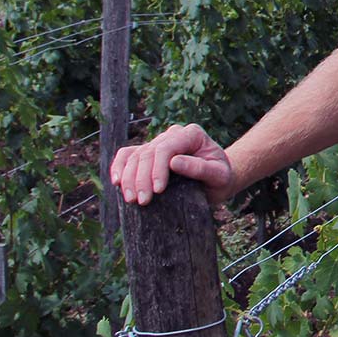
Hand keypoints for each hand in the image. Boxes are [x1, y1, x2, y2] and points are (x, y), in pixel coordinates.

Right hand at [110, 123, 234, 205]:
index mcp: (192, 134)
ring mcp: (159, 143)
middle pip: (148, 152)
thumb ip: (200, 168)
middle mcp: (173, 135)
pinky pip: (127, 156)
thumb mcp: (219, 175)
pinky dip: (118, 167)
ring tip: (131, 199)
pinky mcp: (148, 154)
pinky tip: (116, 183)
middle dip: (141, 178)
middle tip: (142, 201)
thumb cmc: (221, 178)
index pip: (167, 147)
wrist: (218, 180)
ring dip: (128, 178)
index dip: (157, 168)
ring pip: (134, 155)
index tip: (157, 191)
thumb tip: (174, 162)